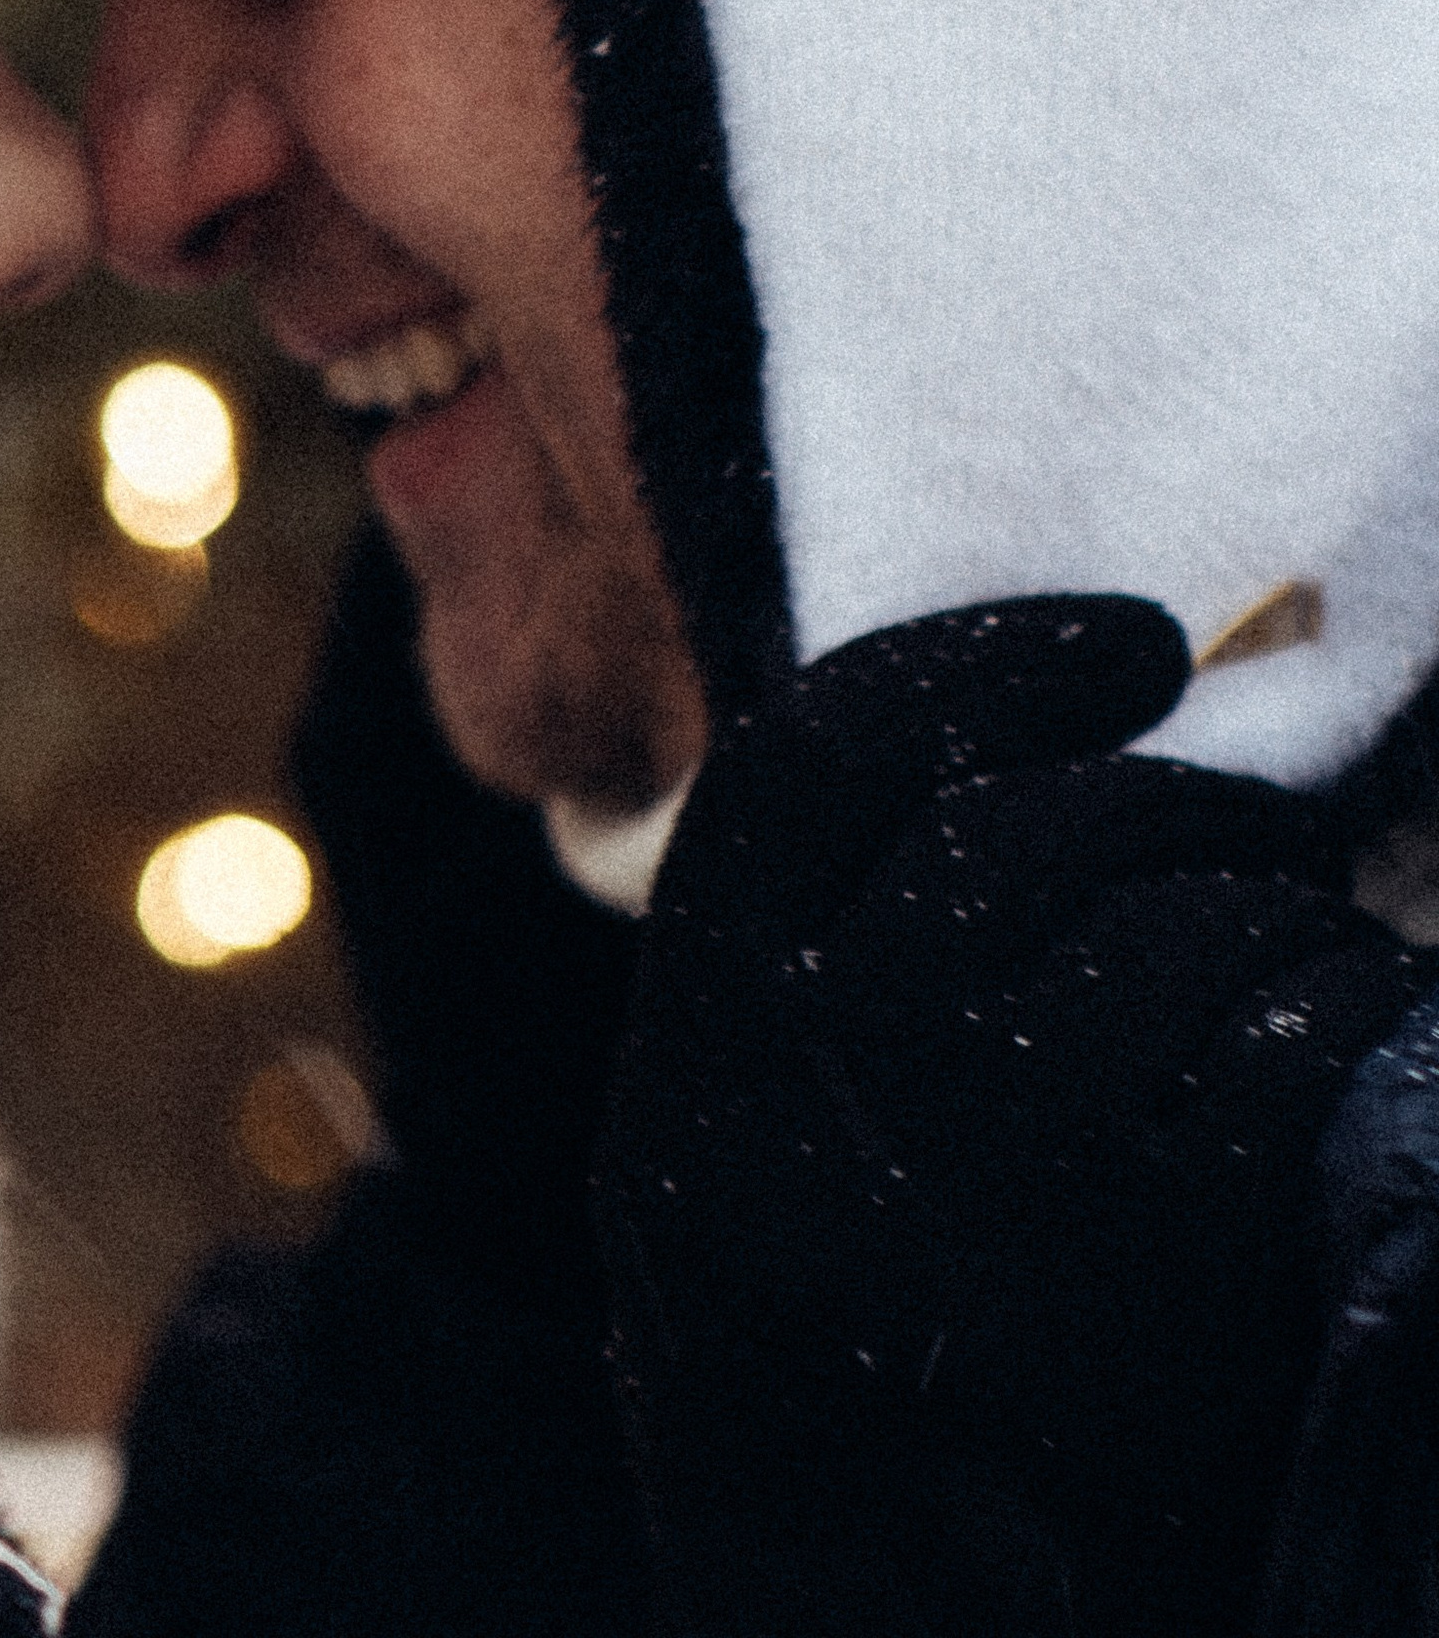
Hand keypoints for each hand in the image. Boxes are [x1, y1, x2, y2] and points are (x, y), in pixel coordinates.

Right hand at [591, 599, 1428, 1636]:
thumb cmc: (873, 1420)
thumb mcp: (762, 1199)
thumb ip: (826, 995)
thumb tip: (1022, 766)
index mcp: (697, 1068)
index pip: (820, 762)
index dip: (986, 663)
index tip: (1132, 645)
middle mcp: (824, 1091)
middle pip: (1027, 826)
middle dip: (1179, 798)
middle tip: (1261, 830)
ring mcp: (993, 1167)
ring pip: (1177, 910)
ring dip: (1277, 907)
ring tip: (1308, 953)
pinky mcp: (1166, 1249)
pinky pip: (1296, 1027)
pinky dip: (1356, 1009)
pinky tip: (1370, 1042)